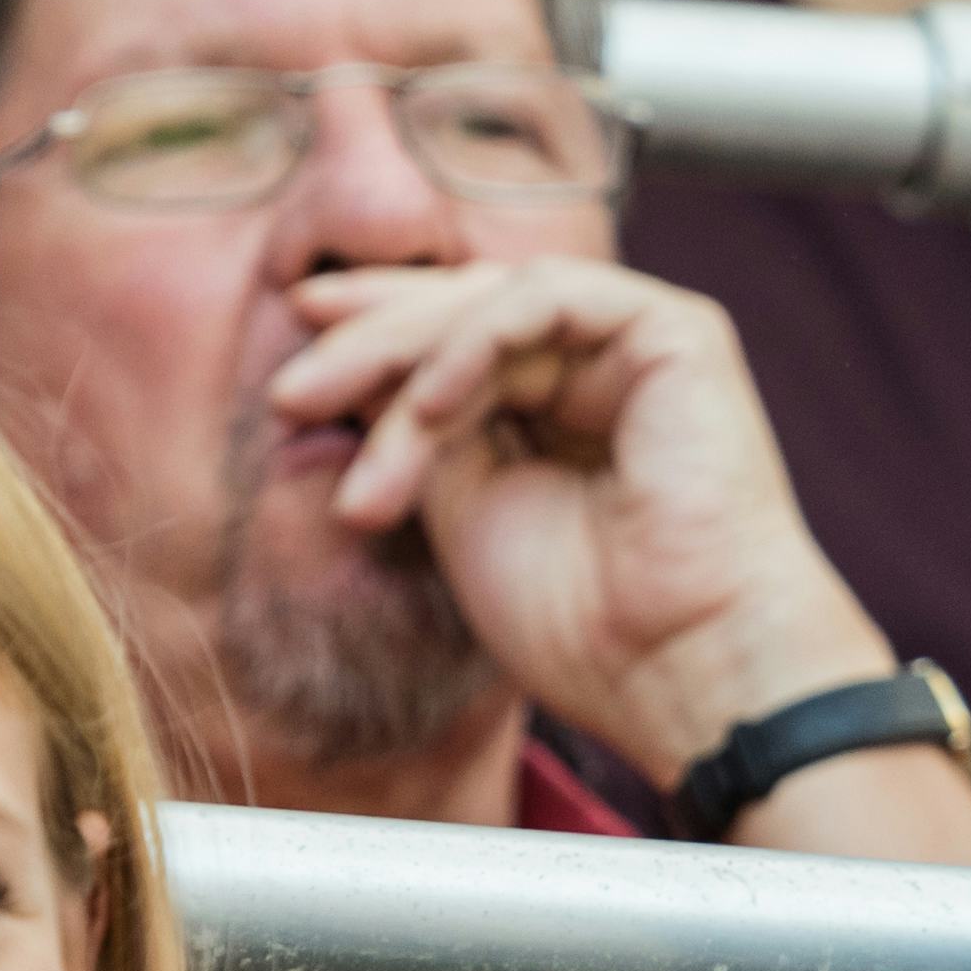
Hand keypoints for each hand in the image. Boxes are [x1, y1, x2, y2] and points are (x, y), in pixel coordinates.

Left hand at [273, 262, 902, 800]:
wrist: (682, 667)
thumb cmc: (586, 622)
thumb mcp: (463, 509)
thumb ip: (419, 432)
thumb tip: (346, 370)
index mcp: (563, 410)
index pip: (456, 344)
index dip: (371, 339)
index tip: (291, 372)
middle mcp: (604, 367)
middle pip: (465, 312)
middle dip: (367, 343)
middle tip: (288, 393)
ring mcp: (641, 343)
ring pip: (491, 304)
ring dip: (404, 362)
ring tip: (339, 420)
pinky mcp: (676, 332)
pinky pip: (547, 303)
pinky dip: (473, 343)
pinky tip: (427, 405)